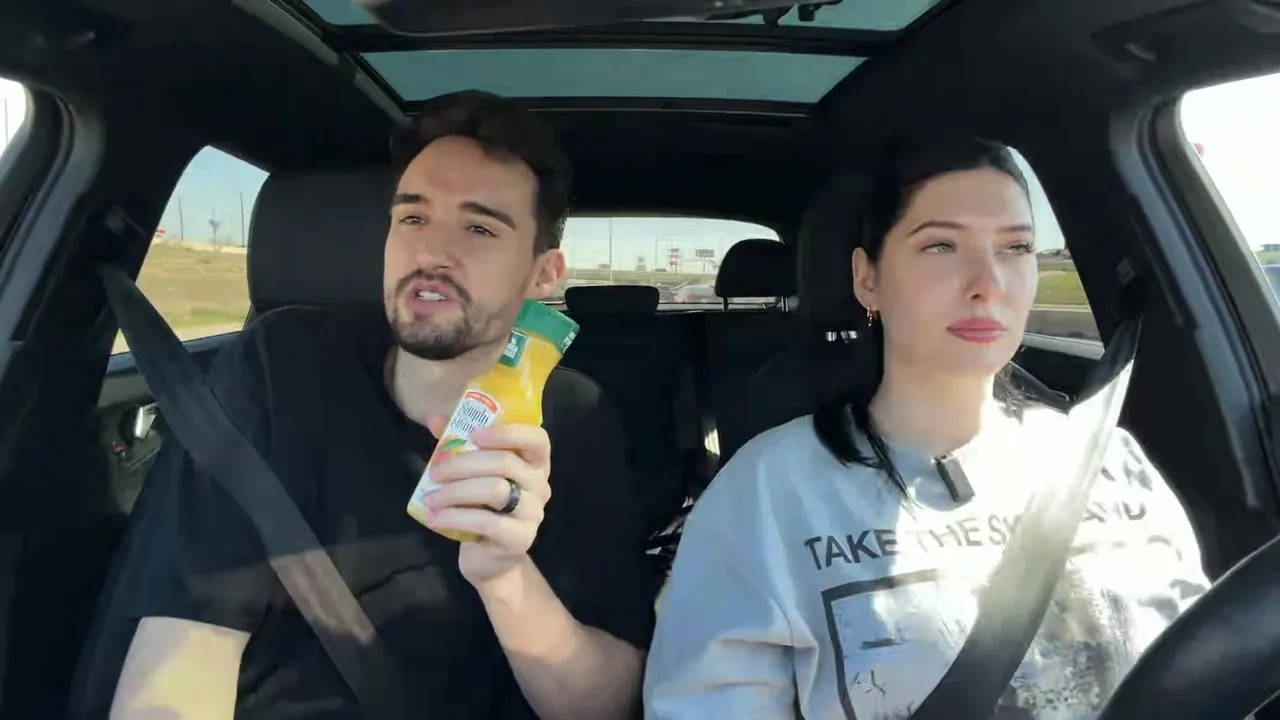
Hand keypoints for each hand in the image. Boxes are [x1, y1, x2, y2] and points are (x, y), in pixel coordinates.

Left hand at [422, 416, 552, 588]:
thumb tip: (434, 418)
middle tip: (435, 472)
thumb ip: (460, 444)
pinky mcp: (519, 539)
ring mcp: (533, 513)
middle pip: (505, 462)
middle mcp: (540, 485)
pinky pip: (486, 522)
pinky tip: (434, 519)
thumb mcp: (473, 473)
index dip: (507, 432)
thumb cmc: (482, 507)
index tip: (474, 435)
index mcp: (534, 463)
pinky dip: (455, 518)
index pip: (536, 438)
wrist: (489, 558)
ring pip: (495, 490)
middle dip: (463, 464)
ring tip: (430, 498)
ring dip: (455, 492)